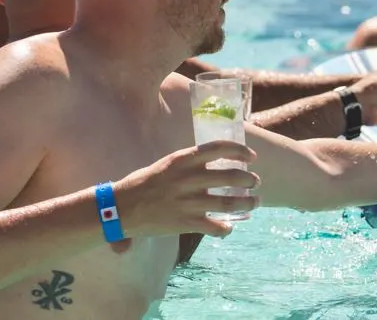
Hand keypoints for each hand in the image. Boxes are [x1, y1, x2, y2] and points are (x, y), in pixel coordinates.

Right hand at [113, 140, 259, 248]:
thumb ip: (190, 163)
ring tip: (255, 203)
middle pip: (229, 176)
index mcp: (182, 159)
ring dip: (246, 203)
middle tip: (255, 182)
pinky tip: (229, 228)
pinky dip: (225, 228)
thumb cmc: (145, 182)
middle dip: (248, 179)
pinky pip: (213, 227)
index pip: (218, 148)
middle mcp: (187, 178)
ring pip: (227, 203)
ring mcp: (187, 202)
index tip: (252, 157)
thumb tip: (215, 161)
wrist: (121, 207)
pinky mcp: (184, 223)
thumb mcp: (168, 164)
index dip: (239, 151)